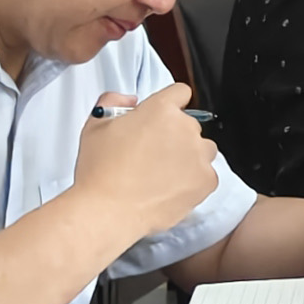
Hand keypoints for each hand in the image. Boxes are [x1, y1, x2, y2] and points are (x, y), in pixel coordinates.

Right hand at [73, 85, 219, 236]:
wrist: (107, 211)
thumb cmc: (99, 171)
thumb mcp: (95, 126)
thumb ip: (115, 102)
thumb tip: (132, 101)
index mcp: (161, 109)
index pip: (179, 93)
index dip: (170, 105)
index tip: (162, 118)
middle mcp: (185, 127)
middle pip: (189, 125)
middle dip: (174, 136)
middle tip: (152, 155)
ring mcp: (199, 154)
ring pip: (203, 149)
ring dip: (189, 157)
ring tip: (163, 175)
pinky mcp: (206, 180)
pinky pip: (207, 175)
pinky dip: (193, 182)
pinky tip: (170, 189)